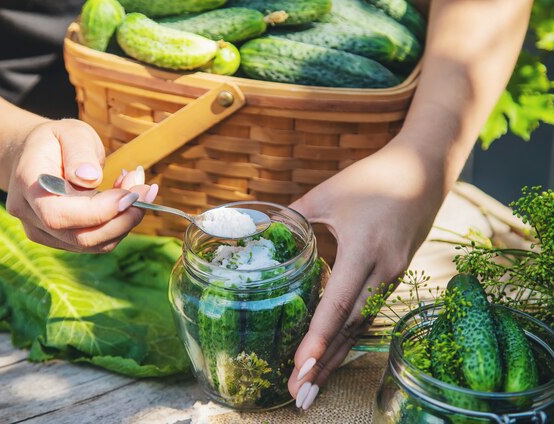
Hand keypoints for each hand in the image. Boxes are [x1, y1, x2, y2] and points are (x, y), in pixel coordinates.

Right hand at [6, 119, 158, 252]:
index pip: (58, 213)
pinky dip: (118, 224)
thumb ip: (79, 153)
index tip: (131, 195)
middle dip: (122, 219)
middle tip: (145, 191)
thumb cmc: (55, 141)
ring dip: (125, 221)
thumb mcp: (70, 132)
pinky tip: (124, 198)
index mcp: (28, 184)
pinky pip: (96, 241)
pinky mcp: (61, 239)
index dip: (98, 211)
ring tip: (136, 187)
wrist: (33, 155)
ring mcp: (43, 231)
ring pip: (93, 244)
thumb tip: (90, 178)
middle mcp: (30, 214)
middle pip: (80, 237)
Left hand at [287, 141, 444, 408]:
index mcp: (365, 248)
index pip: (339, 304)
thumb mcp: (328, 192)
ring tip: (312, 386)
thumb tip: (259, 234)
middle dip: (325, 363)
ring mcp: (395, 275)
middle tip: (300, 396)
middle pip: (352, 327)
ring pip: (362, 325)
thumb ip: (293, 217)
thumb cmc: (374, 177)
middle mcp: (384, 270)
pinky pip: (371, 312)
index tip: (299, 368)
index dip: (317, 338)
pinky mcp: (396, 275)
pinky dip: (349, 336)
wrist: (425, 169)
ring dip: (337, 357)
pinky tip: (333, 353)